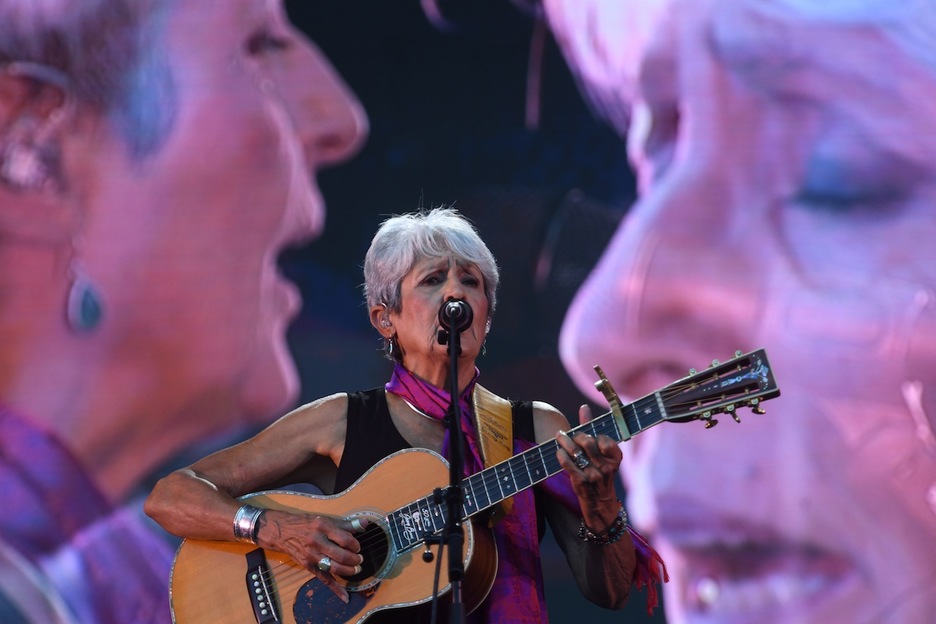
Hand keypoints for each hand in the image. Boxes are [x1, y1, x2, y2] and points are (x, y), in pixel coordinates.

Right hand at [257, 510, 368, 602]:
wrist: (282, 531)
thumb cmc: (305, 524)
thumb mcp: (325, 519)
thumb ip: (346, 523)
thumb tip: (365, 523)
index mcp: (322, 527)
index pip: (345, 539)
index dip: (355, 545)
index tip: (357, 546)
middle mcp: (317, 541)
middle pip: (341, 555)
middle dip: (354, 559)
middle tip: (359, 559)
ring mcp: (311, 555)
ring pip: (334, 568)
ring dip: (348, 571)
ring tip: (355, 569)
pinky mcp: (308, 566)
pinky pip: (323, 578)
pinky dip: (335, 588)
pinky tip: (344, 595)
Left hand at [556, 404, 622, 528]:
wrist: (601, 505)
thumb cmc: (600, 475)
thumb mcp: (602, 456)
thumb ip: (592, 431)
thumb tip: (584, 408)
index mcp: (615, 459)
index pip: (604, 440)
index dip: (594, 435)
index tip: (587, 433)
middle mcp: (606, 467)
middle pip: (588, 443)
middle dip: (576, 436)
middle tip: (568, 434)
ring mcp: (594, 476)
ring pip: (577, 452)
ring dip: (565, 442)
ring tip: (559, 436)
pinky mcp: (581, 483)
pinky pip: (568, 464)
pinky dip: (561, 455)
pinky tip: (558, 452)